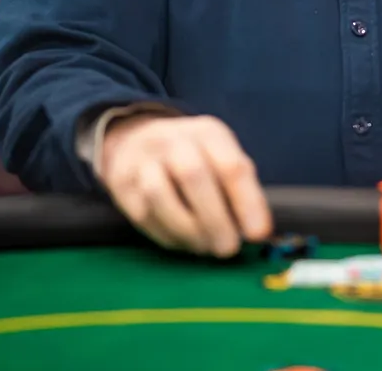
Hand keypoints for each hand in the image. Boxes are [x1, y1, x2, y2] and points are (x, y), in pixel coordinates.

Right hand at [96, 114, 271, 256]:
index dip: (247, 202)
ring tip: (206, 247)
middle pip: (193, 176)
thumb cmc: (192, 155)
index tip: (258, 233)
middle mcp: (174, 141)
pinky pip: (144, 215)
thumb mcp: (220, 156)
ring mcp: (144, 161)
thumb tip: (259, 231)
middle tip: (228, 248)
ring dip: (188, 230)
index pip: (231, 164)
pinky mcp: (122, 185)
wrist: (135, 140)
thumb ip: (241, 188)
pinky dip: (168, 235)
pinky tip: (184, 241)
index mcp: (208, 133)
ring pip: (160, 195)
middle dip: (215, 219)